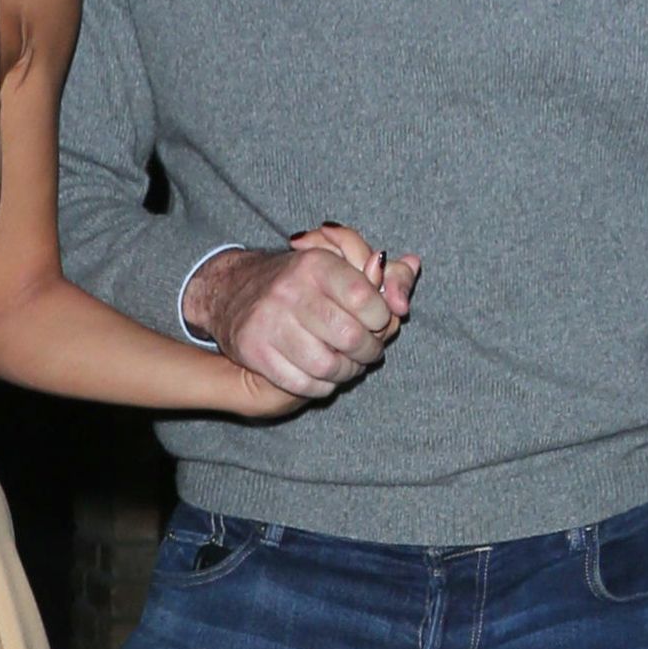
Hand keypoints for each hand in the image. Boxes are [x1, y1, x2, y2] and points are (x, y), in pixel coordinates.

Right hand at [184, 226, 419, 400]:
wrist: (232, 291)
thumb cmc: (299, 279)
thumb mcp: (339, 262)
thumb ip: (383, 268)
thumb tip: (415, 267)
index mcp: (316, 265)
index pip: (367, 300)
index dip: (381, 319)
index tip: (376, 320)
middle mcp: (290, 291)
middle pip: (351, 338)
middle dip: (368, 350)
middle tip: (366, 349)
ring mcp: (269, 323)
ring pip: (328, 366)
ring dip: (346, 371)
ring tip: (346, 362)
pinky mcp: (255, 351)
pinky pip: (302, 384)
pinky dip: (320, 386)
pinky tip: (321, 373)